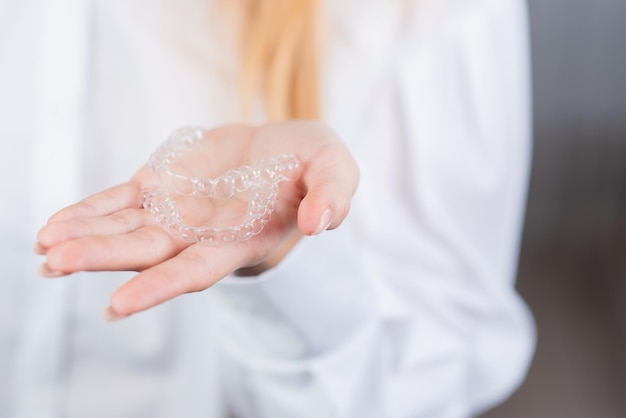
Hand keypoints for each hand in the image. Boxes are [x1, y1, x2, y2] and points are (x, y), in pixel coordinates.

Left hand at [35, 121, 358, 319]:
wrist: (284, 148)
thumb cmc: (314, 165)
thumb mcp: (336, 169)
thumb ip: (333, 195)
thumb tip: (322, 223)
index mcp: (242, 239)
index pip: (197, 270)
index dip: (160, 287)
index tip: (118, 305)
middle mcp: (203, 234)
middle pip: (147, 253)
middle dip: (102, 259)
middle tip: (55, 263)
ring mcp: (178, 211)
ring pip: (125, 229)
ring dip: (84, 238)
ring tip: (44, 246)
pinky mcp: (163, 185)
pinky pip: (120, 202)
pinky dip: (90, 211)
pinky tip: (56, 223)